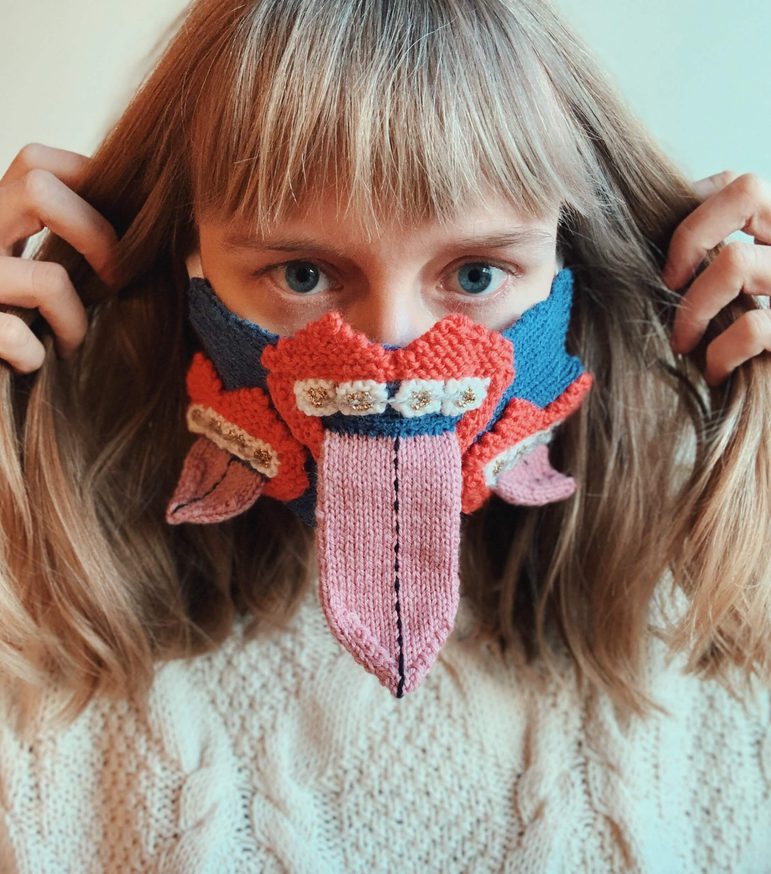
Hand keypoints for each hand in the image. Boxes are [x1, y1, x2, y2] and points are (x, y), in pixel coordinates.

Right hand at [0, 143, 118, 372]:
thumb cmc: (23, 322)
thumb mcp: (45, 271)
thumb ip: (76, 241)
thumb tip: (166, 226)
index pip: (36, 161)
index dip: (89, 182)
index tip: (122, 229)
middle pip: (37, 187)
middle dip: (98, 235)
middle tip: (117, 279)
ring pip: (48, 278)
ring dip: (75, 320)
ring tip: (69, 342)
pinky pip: (16, 335)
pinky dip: (35, 356)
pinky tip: (31, 364)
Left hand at [662, 171, 770, 385]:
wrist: (769, 402)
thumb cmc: (757, 347)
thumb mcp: (742, 293)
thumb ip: (716, 260)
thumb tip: (655, 233)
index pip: (742, 183)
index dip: (695, 209)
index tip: (671, 257)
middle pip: (747, 191)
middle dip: (689, 238)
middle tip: (668, 285)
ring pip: (735, 261)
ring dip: (692, 309)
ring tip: (683, 344)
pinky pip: (752, 326)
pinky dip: (720, 353)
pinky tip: (714, 373)